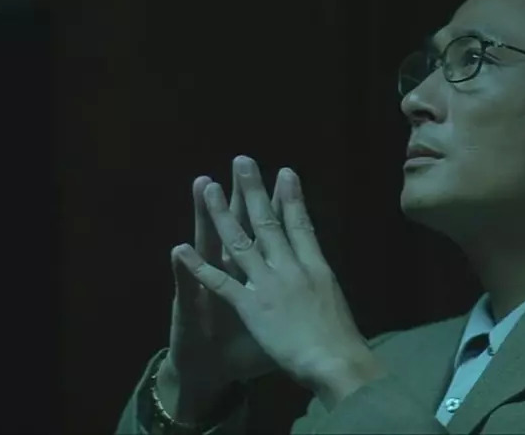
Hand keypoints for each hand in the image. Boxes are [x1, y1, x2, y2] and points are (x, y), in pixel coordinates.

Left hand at [173, 157, 382, 403]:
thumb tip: (321, 274)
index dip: (292, 198)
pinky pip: (220, 283)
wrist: (335, 362)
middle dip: (253, 190)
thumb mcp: (336, 302)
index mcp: (316, 267)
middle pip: (268, 222)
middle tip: (242, 162)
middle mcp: (291, 268)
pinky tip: (181, 249)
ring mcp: (269, 284)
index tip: (286, 172)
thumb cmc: (342, 339)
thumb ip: (321, 284)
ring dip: (221, 214)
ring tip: (209, 186)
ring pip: (240, 242)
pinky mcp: (251, 306)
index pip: (301, 225)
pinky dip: (199, 267)